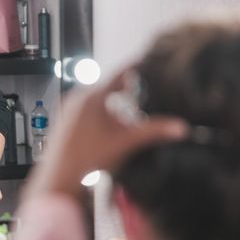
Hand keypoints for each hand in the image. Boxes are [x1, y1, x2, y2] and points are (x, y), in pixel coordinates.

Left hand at [24, 69, 188, 201]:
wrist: (59, 178)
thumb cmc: (87, 159)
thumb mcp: (126, 142)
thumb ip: (154, 132)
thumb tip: (180, 128)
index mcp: (92, 97)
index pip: (118, 74)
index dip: (134, 68)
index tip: (144, 60)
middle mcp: (77, 99)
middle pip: (108, 89)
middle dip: (124, 95)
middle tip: (138, 98)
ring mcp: (68, 110)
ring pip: (97, 102)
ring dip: (112, 110)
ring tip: (121, 125)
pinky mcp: (63, 122)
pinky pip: (85, 112)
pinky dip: (99, 117)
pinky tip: (105, 135)